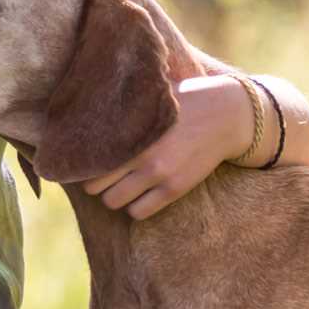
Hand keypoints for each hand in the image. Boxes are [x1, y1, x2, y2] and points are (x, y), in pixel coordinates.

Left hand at [82, 75, 254, 219]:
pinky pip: (139, 212)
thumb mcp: (151, 96)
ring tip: (121, 184)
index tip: (87, 159)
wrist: (226, 115)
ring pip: (113, 202)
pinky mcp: (174, 189)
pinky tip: (140, 193)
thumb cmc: (183, 100)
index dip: (83, 161)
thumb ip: (123, 105)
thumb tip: (90, 100)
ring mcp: (158, 175)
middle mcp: (141, 155)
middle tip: (103, 173)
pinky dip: (134, 207)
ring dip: (113, 195)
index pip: (88, 158)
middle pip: (94, 185)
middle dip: (95, 180)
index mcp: (131, 131)